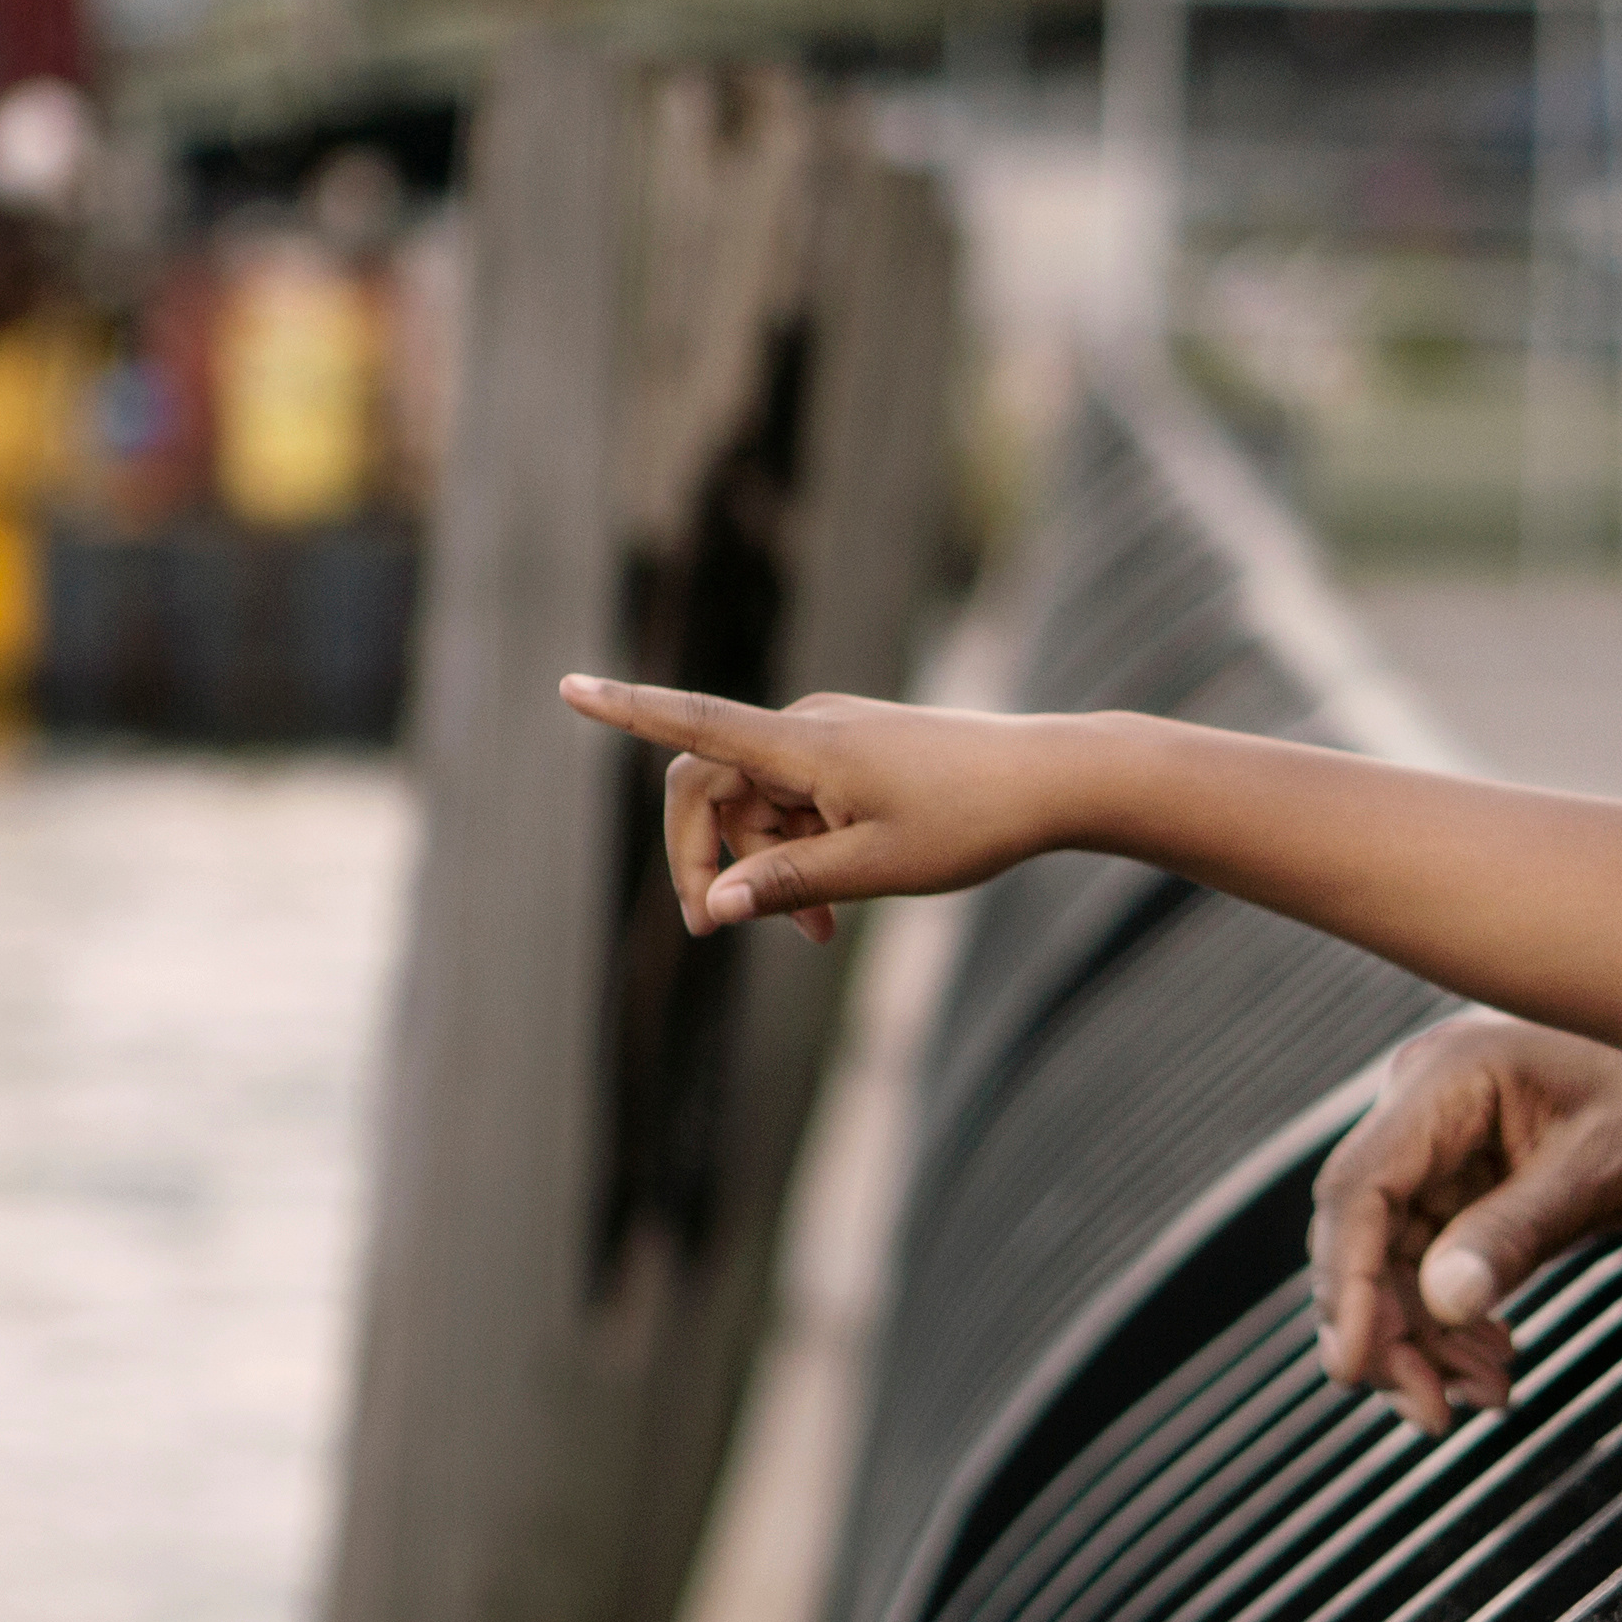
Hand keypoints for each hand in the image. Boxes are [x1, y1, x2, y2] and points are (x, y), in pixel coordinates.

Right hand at [559, 677, 1073, 945]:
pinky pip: (794, 806)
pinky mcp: (851, 756)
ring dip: (764, 870)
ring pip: (754, 808)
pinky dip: (797, 854)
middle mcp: (804, 730)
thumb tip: (718, 906)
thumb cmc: (970, 821)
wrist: (1052, 781)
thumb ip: (790, 883)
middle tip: (723, 932)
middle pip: (709, 790)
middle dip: (708, 861)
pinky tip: (831, 910)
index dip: (627, 711)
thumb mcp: (875, 868)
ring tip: (817, 933)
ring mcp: (828, 741)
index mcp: (802, 745)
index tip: (569, 688)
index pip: (694, 723)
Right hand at [1311, 1021, 1621, 1433]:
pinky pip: (1431, 1259)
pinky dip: (1453, 1319)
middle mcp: (1424, 1104)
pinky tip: (1491, 1362)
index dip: (1347, 1285)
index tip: (1354, 1369)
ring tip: (1486, 1394)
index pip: (1359, 1190)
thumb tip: (1442, 1306)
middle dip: (1388, 1331)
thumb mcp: (1601, 1171)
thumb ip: (1518, 1232)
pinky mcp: (1462, 1178)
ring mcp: (1439, 1142)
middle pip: (1362, 1234)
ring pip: (1391, 1260)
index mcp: (1445, 1080)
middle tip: (1434, 1413)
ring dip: (1424, 1339)